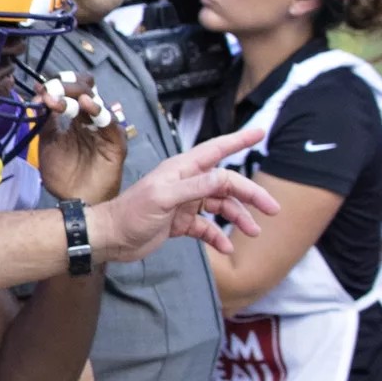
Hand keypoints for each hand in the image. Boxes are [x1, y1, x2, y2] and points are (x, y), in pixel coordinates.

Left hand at [32, 72, 127, 204]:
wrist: (76, 200)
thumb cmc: (63, 174)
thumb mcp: (47, 142)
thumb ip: (46, 119)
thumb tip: (41, 93)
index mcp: (74, 118)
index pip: (71, 92)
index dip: (57, 86)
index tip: (40, 88)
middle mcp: (90, 120)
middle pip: (84, 91)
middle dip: (66, 86)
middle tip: (51, 90)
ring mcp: (103, 129)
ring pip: (96, 102)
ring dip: (78, 95)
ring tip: (62, 94)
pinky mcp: (115, 141)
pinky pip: (110, 122)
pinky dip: (98, 110)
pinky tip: (86, 104)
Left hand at [87, 128, 273, 262]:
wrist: (109, 238)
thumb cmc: (130, 213)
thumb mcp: (164, 198)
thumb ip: (195, 187)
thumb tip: (225, 177)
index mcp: (181, 169)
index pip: (216, 150)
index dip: (238, 141)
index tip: (260, 132)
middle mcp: (185, 182)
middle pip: (226, 183)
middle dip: (250, 194)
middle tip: (272, 208)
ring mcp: (183, 203)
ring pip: (220, 206)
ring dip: (238, 217)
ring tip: (253, 232)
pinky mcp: (180, 223)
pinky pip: (206, 227)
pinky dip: (218, 236)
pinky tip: (226, 247)